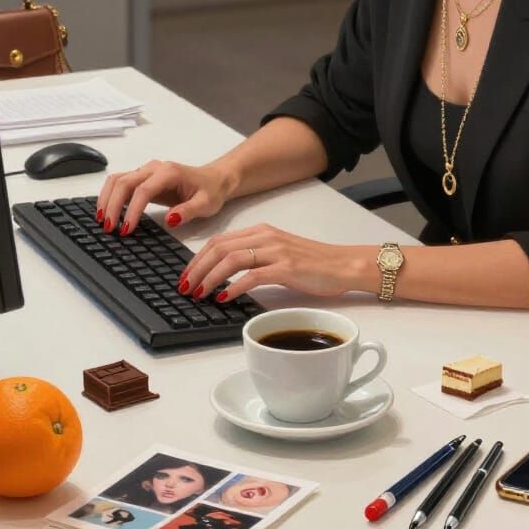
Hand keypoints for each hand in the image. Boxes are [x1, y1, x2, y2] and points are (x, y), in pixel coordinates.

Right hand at [96, 160, 233, 235]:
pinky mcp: (142, 178)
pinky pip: (120, 182)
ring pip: (117, 179)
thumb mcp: (206, 204)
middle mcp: (154, 168)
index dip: (132, 210)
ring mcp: (146, 171)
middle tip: (108, 228)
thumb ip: (188, 211)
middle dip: (112, 205)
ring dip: (106, 198)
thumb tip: (170, 220)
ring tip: (102, 221)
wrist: (214, 180)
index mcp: (169, 173)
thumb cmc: (210, 191)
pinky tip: (107, 212)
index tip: (126, 229)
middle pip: (124, 182)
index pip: (143, 190)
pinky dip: (110, 196)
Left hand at [179, 224, 369, 301]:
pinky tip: (224, 297)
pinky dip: (234, 286)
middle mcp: (265, 237)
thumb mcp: (278, 252)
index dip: (197, 258)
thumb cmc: (314, 263)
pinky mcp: (286, 268)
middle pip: (219, 248)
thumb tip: (224, 274)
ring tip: (199, 293)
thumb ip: (254, 257)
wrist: (343, 265)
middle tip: (184, 287)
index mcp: (261, 231)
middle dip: (196, 269)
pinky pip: (252, 275)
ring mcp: (275, 251)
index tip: (185, 275)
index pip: (219, 241)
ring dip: (209, 278)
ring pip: (231, 260)